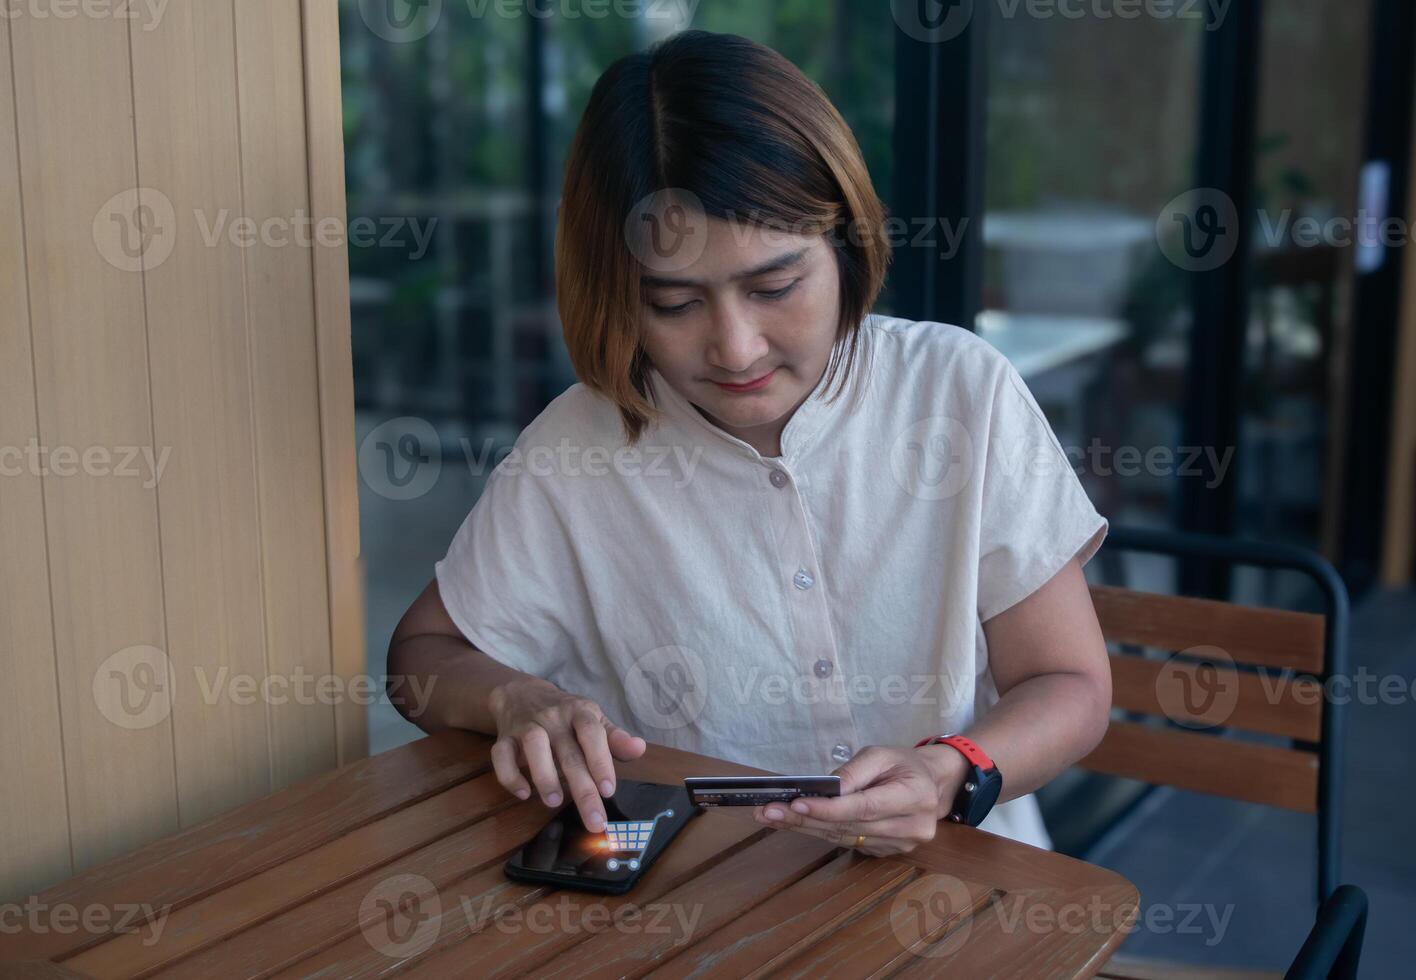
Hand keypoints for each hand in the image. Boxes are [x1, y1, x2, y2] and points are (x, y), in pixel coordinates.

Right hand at [488, 677, 646, 832]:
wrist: (522, 694)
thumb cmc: (566, 714)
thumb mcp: (593, 720)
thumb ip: (614, 738)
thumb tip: (639, 749)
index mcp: (580, 712)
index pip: (592, 733)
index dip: (601, 761)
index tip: (609, 791)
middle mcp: (554, 717)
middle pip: (569, 752)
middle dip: (582, 788)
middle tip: (594, 820)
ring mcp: (527, 725)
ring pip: (533, 746)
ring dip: (544, 775)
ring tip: (554, 802)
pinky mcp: (504, 737)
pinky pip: (501, 754)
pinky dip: (509, 775)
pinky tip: (523, 793)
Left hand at [753, 744, 967, 855]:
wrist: (931, 784)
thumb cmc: (904, 764)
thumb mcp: (881, 753)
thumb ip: (853, 771)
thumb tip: (824, 789)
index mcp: (915, 798)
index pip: (864, 808)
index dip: (829, 809)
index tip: (796, 804)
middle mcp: (911, 828)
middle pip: (848, 827)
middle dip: (804, 819)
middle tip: (767, 810)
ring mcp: (900, 846)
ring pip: (843, 839)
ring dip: (804, 828)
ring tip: (771, 816)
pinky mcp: (886, 853)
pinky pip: (847, 844)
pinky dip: (819, 832)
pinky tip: (793, 823)